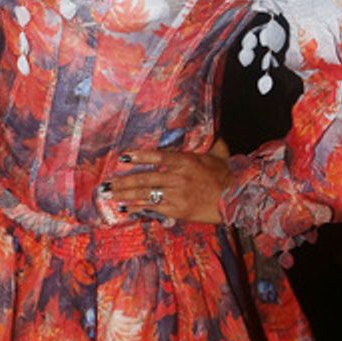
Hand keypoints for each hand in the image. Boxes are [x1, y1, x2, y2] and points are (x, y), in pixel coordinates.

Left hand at [99, 138, 230, 224]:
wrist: (237, 199)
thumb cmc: (227, 176)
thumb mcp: (219, 154)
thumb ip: (213, 142)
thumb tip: (216, 131)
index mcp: (185, 161)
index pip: (158, 156)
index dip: (139, 156)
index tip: (123, 157)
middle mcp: (178, 176)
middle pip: (144, 178)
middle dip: (122, 182)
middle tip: (105, 184)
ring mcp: (177, 194)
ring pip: (145, 194)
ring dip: (124, 195)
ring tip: (109, 195)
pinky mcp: (178, 209)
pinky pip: (153, 208)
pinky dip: (138, 208)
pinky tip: (125, 208)